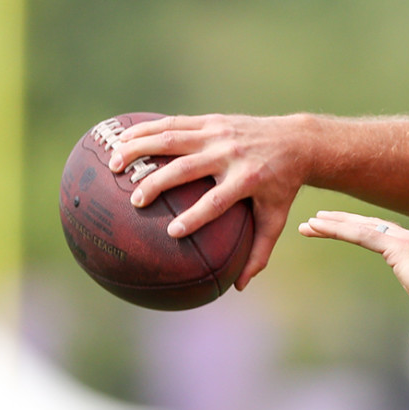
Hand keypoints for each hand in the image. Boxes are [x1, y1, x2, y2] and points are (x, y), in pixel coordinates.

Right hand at [108, 114, 307, 289]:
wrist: (295, 141)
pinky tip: (121, 138)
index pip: (216, 201)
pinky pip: (173, 123)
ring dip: (139, 149)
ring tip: (113, 165)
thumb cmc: (282, 186)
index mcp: (247, 180)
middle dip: (158, 183)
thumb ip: (259, 252)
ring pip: (172, 139)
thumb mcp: (276, 218)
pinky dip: (145, 129)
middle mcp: (230, 155)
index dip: (195, 217)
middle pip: (186, 169)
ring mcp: (219, 134)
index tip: (172, 233)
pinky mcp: (211, 122)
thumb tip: (240, 287)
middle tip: (135, 201)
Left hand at [298, 210, 408, 349]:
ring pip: (361, 227)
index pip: (384, 238)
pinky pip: (361, 234)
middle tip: (316, 221)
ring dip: (333, 224)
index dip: (361, 233)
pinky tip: (318, 227)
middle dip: (342, 223)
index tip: (341, 232)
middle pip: (369, 227)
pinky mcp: (399, 247)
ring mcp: (406, 241)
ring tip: (309, 223)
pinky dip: (338, 228)